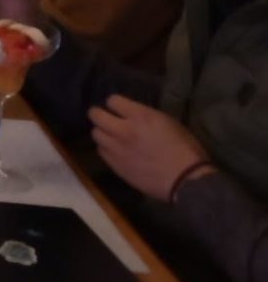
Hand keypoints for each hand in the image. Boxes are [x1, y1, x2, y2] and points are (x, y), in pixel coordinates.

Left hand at [90, 96, 211, 202]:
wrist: (186, 181)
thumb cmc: (186, 150)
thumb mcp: (170, 123)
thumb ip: (147, 116)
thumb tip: (134, 116)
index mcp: (141, 117)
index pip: (113, 100)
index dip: (116, 104)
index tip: (120, 109)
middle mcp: (123, 130)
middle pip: (95, 115)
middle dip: (100, 115)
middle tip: (108, 120)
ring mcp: (117, 148)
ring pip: (95, 134)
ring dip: (103, 133)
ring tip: (112, 137)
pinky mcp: (115, 165)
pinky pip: (101, 151)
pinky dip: (106, 149)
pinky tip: (116, 152)